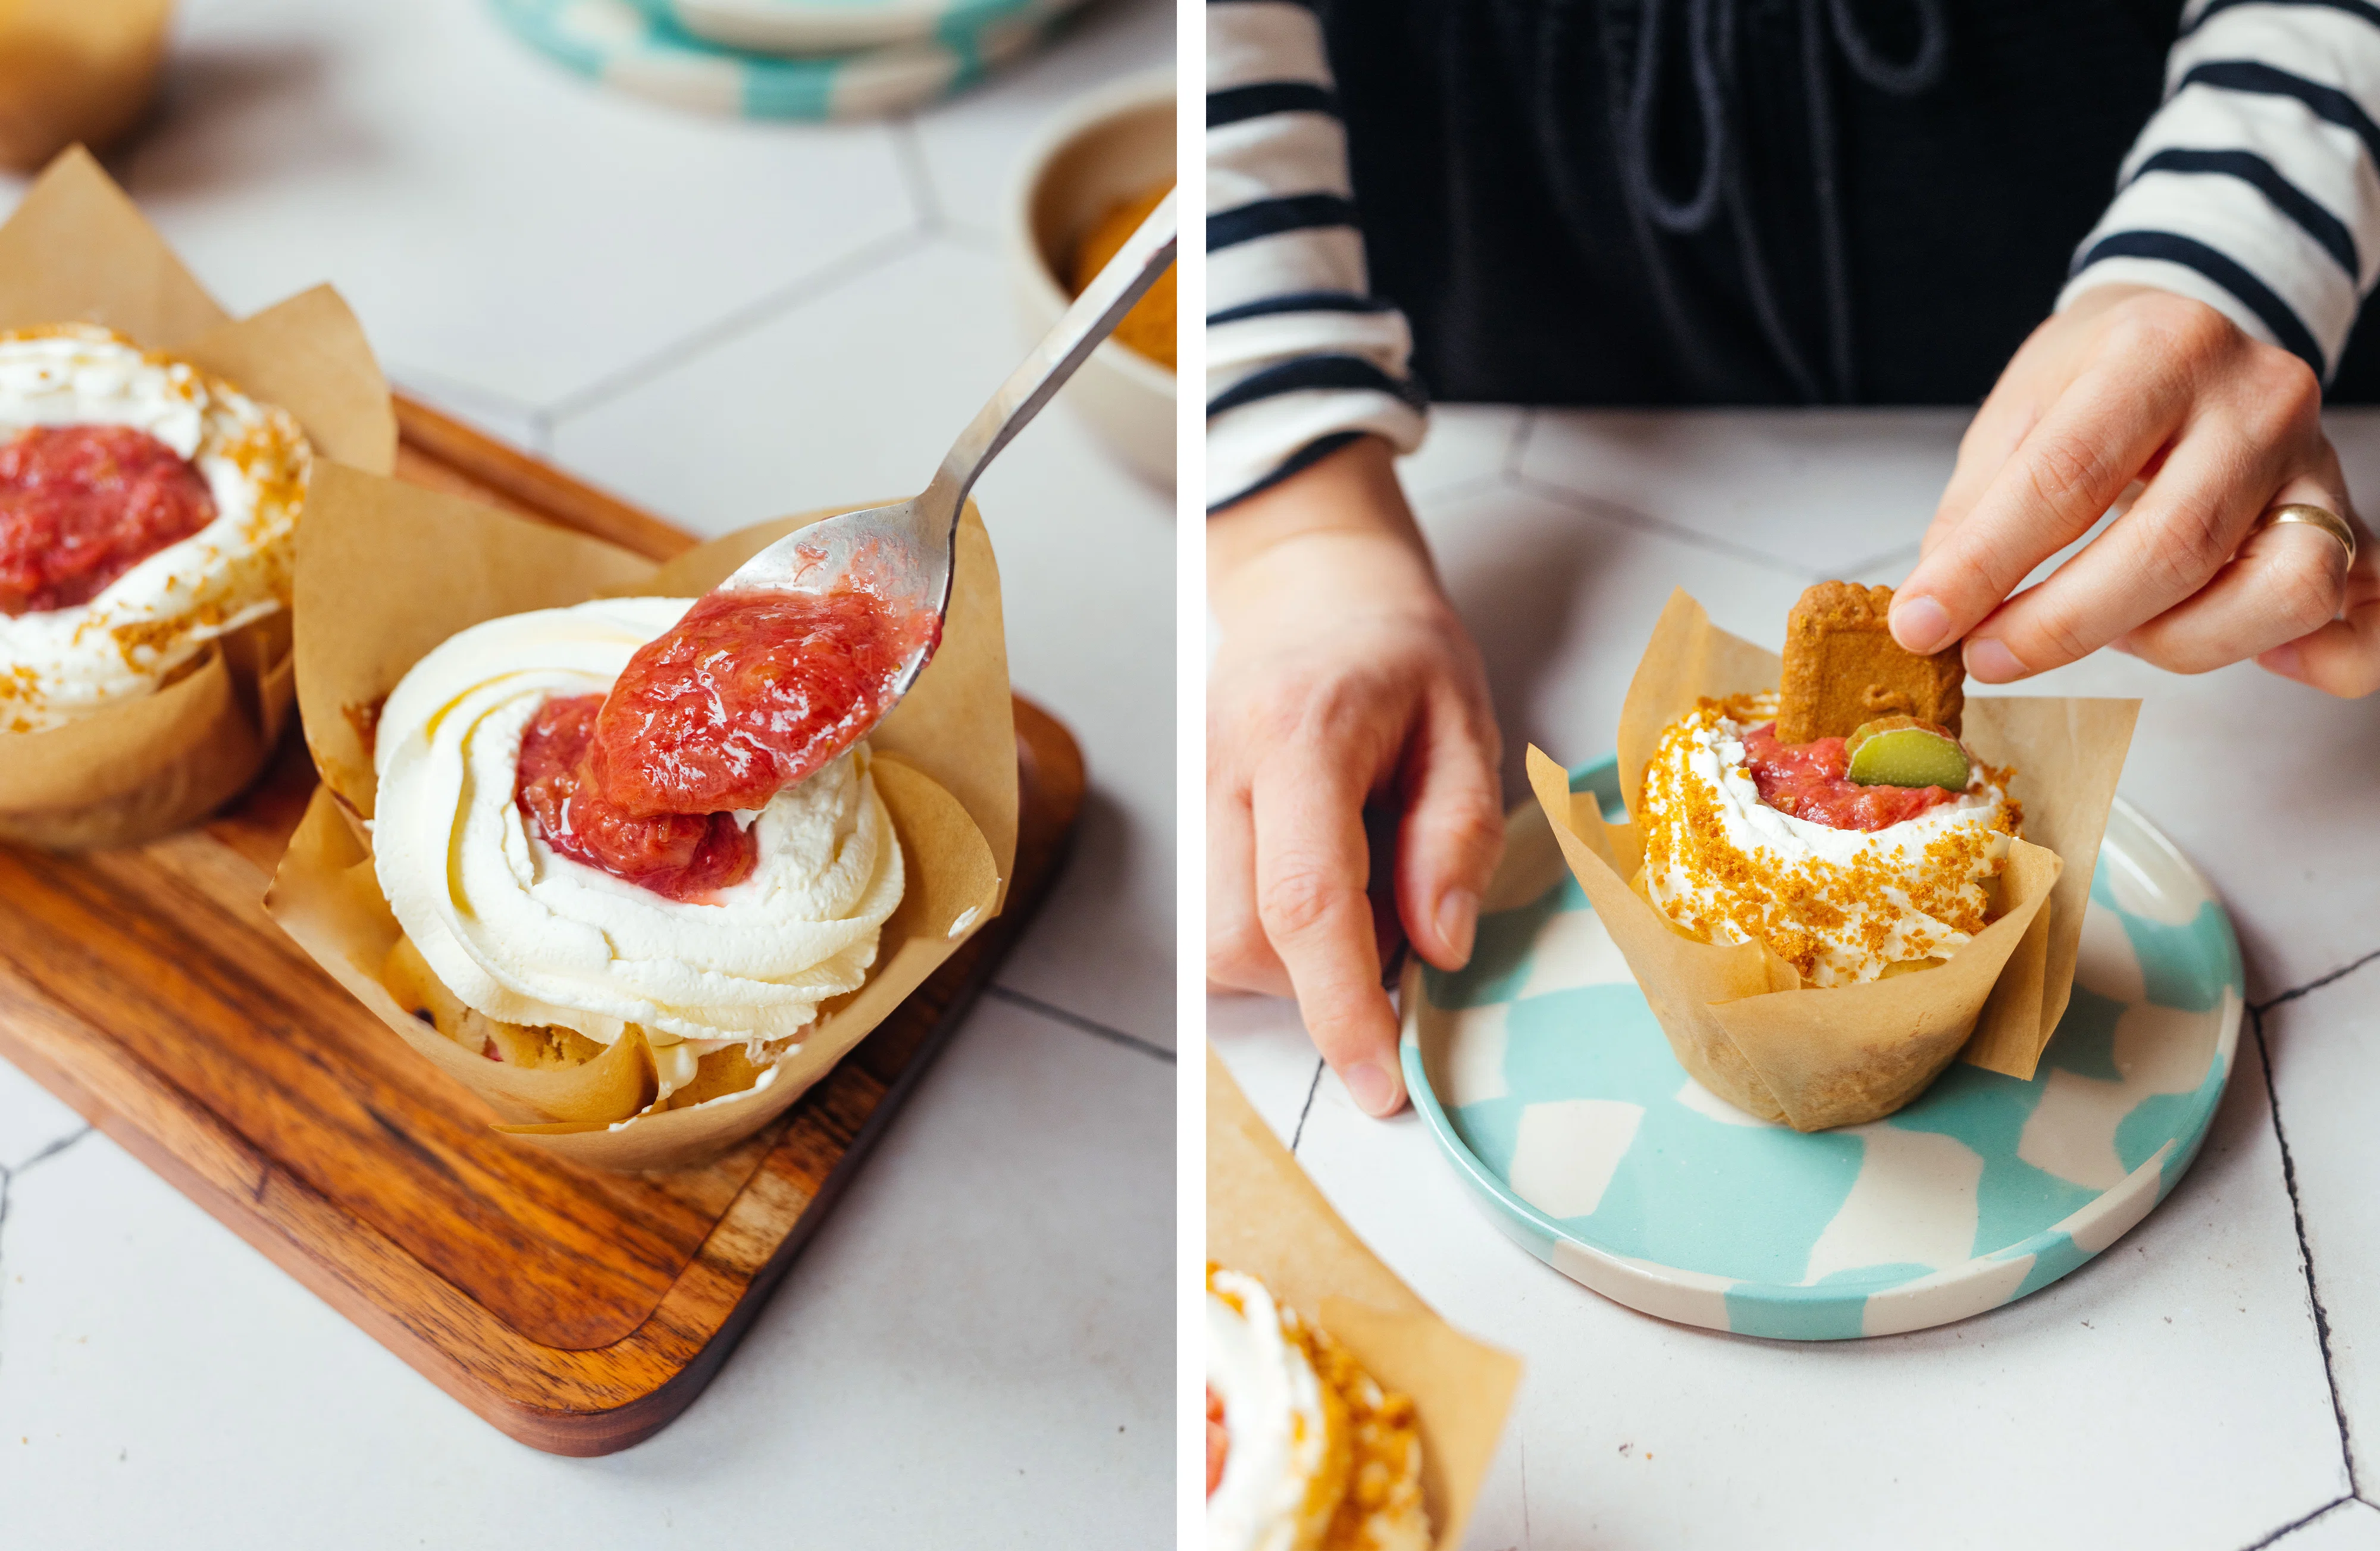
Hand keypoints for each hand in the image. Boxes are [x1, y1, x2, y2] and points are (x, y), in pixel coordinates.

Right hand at [1208, 437, 1503, 1115]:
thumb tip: (1438, 949)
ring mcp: (1188, 798)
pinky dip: (1271, 939)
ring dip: (1294, 963)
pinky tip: (1321, 888)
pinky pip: (1211, 923)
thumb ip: (1457, 835)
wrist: (1310, 589)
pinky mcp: (1183, 824)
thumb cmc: (1398, 652)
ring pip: (1211, 947)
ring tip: (1361, 894)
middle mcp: (1222, 772)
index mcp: (1300, 736)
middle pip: (1237, 943)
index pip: (1303, 902)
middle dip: (1319, 983)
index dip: (1340, 1008)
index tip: (1382, 1083)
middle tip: (1398, 926)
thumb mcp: (1466, 723)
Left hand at [1889, 284, 2379, 696]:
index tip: (1922, 626)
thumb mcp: (2017, 411)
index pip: (2066, 479)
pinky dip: (2308, 658)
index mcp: (2159, 352)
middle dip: (2062, 625)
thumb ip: (1976, 512)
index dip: (1985, 568)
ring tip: (2107, 628)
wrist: (2186, 330)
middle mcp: (2255, 400)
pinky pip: (2350, 612)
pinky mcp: (2347, 514)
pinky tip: (2246, 657)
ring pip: (2275, 590)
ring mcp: (2314, 460)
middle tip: (1987, 656)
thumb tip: (1936, 613)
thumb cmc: (2095, 378)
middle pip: (2172, 547)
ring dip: (2171, 642)